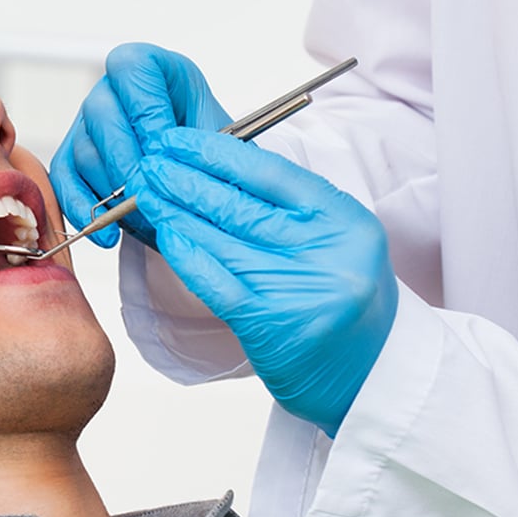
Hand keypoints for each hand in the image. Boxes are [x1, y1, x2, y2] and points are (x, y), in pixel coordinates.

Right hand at [51, 43, 230, 247]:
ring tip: (142, 215)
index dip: (147, 110)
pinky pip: (64, 180)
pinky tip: (109, 231)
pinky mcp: (73, 158)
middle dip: (126, 160)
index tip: (165, 149)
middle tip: (149, 192)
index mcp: (154, 70)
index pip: (133, 68)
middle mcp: (115, 91)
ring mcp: (89, 123)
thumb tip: (162, 164)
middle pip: (101, 111)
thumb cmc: (212, 155)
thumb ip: (197, 144)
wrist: (202, 184)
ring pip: (84, 150)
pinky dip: (84, 209)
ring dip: (111, 189)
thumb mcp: (221, 140)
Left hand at [133, 127, 397, 434]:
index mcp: (346, 221)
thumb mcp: (336, 243)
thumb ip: (291, 209)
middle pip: (241, 205)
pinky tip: (166, 235)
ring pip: (223, 240)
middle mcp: (326, 251)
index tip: (181, 140)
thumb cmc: (344, 302)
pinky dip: (188, 256)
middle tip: (150, 161)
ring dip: (177, 212)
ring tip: (146, 192)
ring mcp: (299, 288)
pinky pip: (217, 282)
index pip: (272, 173)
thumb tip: (220, 167)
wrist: (371, 376)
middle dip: (187, 179)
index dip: (220, 152)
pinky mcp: (270, 324)